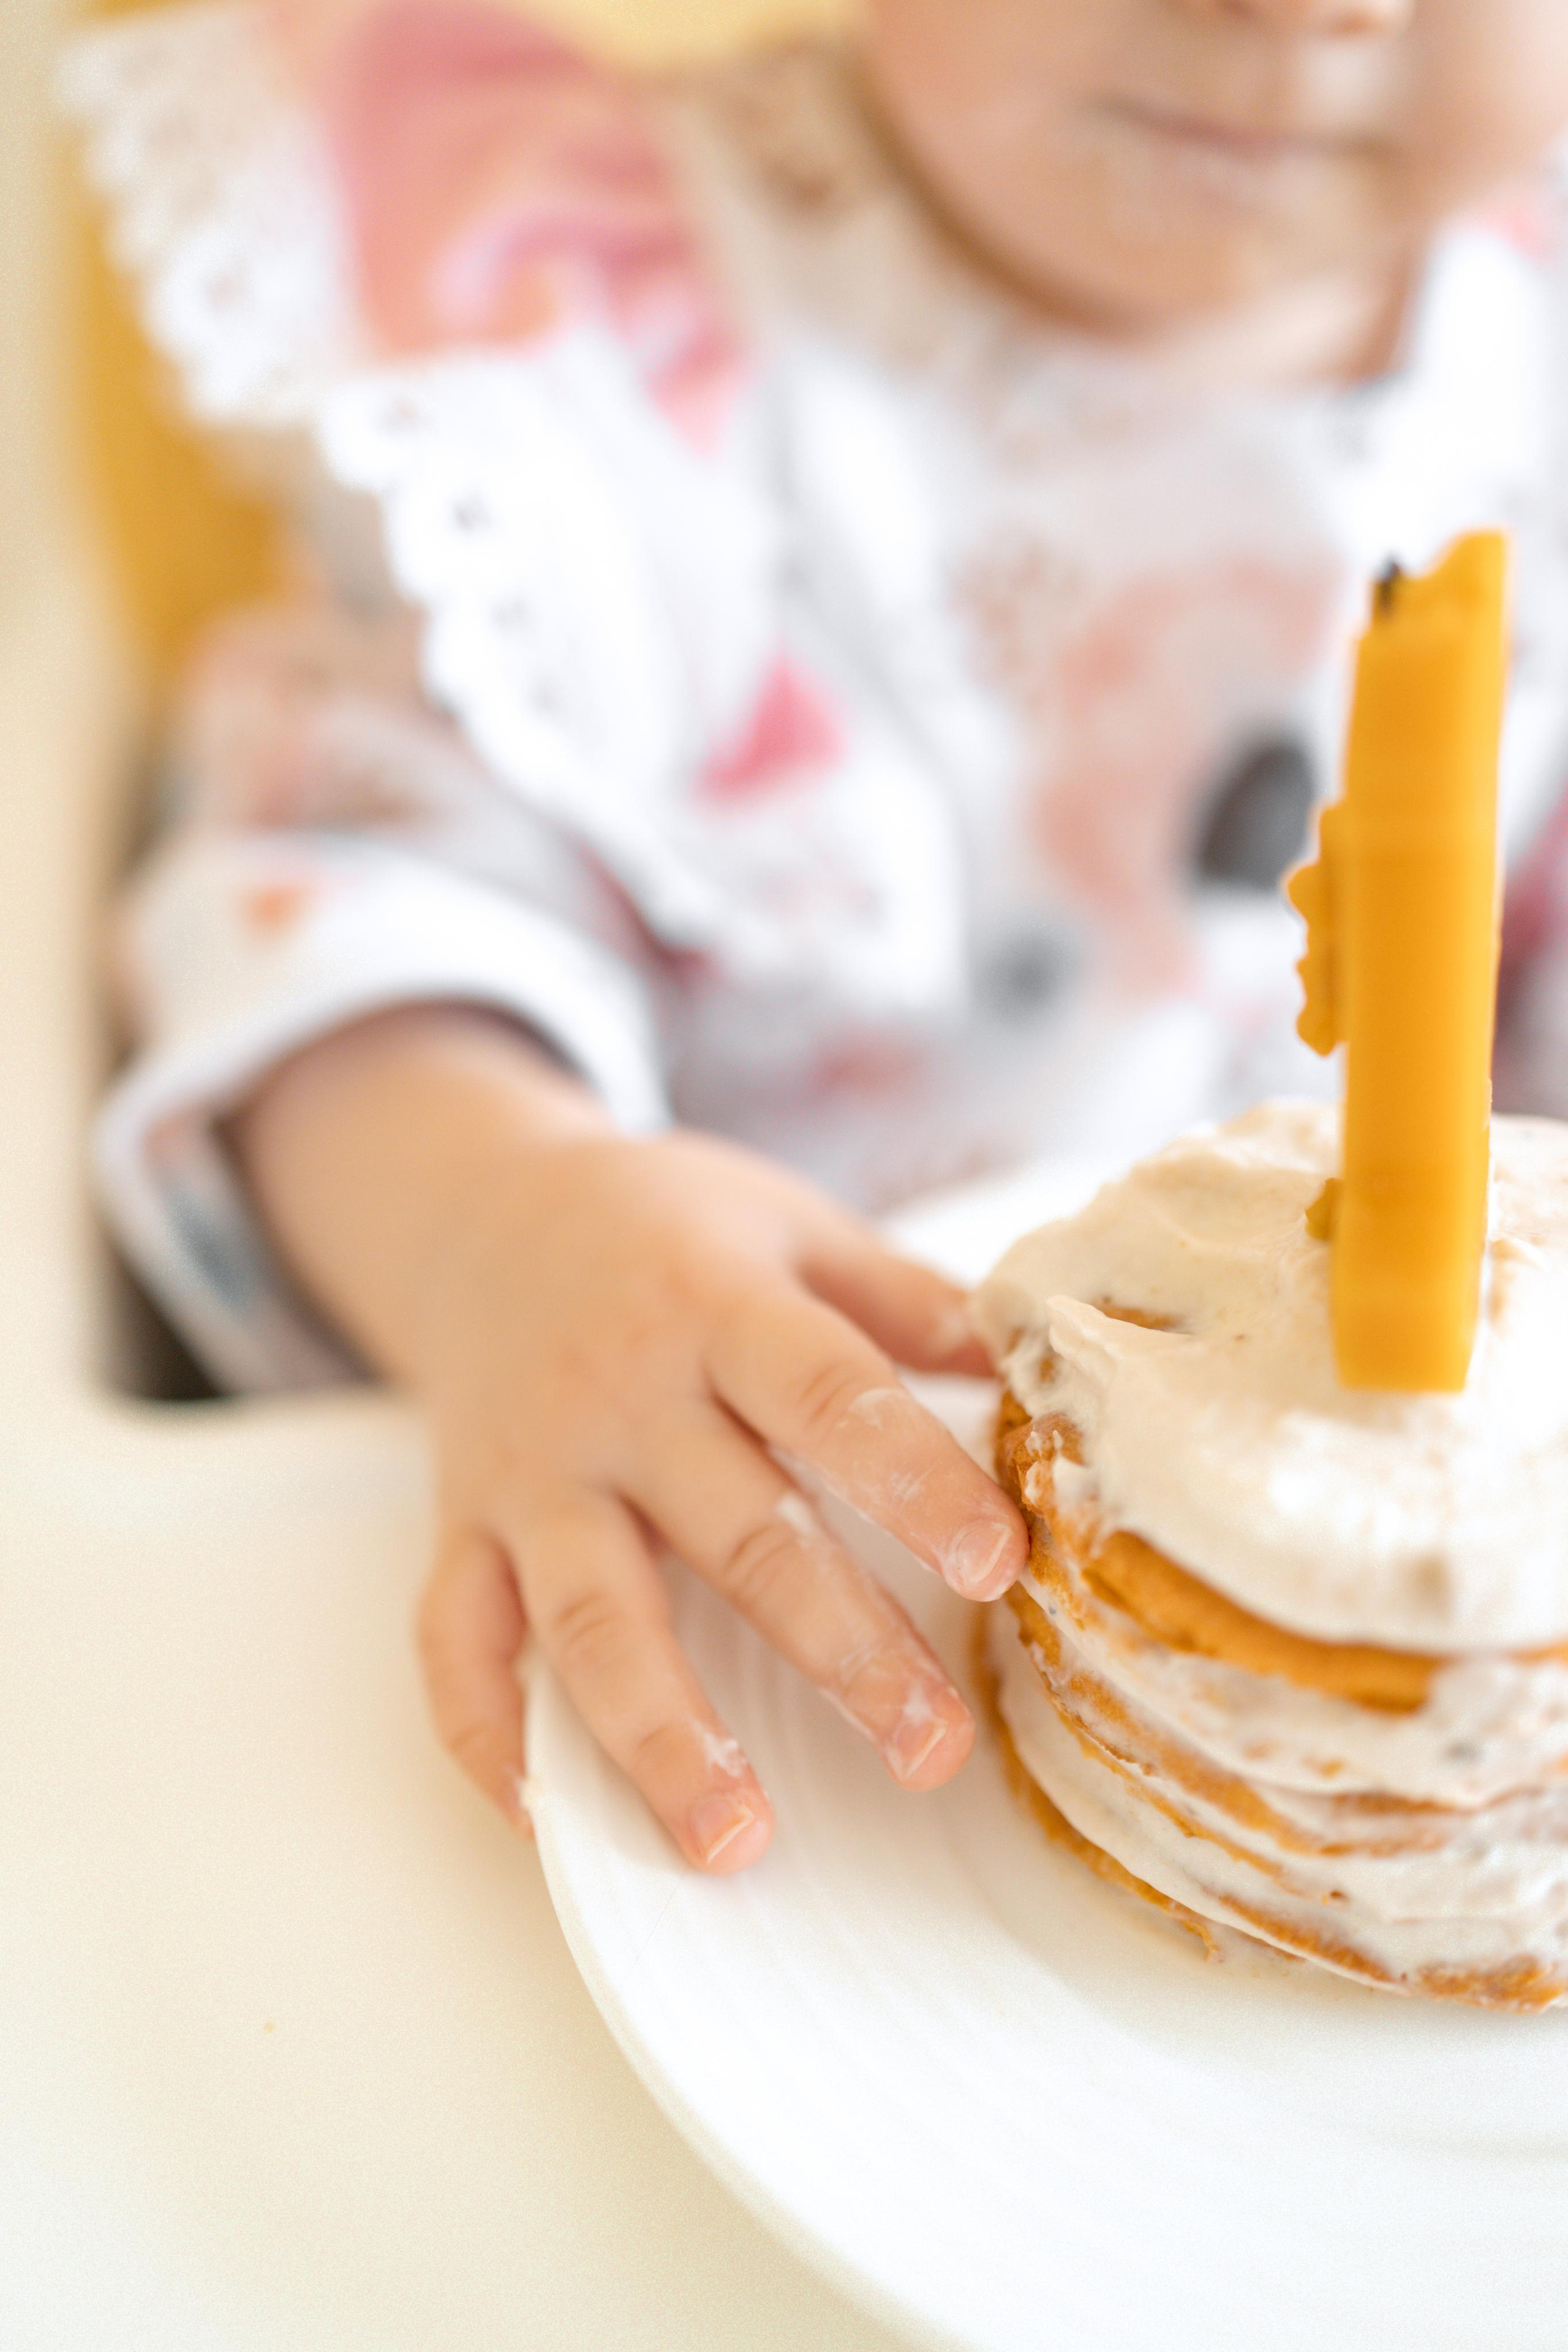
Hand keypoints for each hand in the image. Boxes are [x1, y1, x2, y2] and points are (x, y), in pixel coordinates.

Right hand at [234, 1010, 1026, 1869]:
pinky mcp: (461, 1531)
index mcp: (715, 1306)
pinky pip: (454, 1645)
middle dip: (836, 1648)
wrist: (480, 1212)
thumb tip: (1046, 1367)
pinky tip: (549, 1822)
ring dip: (659, 1734)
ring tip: (734, 1841)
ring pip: (589, 1617)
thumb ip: (907, 1299)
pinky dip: (489, 1737)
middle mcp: (617, 1397)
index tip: (999, 1565)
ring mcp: (529, 1475)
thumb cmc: (669, 1230)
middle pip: (734, 1532)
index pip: (828, 1394)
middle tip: (932, 1752)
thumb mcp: (792, 1225)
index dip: (914, 1480)